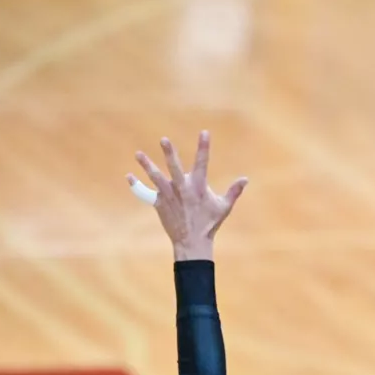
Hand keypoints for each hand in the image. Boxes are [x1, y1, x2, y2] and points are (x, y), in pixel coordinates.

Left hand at [130, 132, 247, 261]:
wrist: (191, 242)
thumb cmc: (209, 224)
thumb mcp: (224, 207)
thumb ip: (234, 191)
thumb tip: (245, 179)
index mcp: (199, 187)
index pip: (202, 162)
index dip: (203, 147)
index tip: (204, 132)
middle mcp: (183, 189)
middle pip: (174, 167)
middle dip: (169, 153)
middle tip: (164, 140)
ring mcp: (169, 196)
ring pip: (156, 177)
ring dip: (147, 165)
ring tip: (138, 154)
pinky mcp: (159, 204)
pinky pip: (146, 193)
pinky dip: (137, 185)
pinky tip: (129, 176)